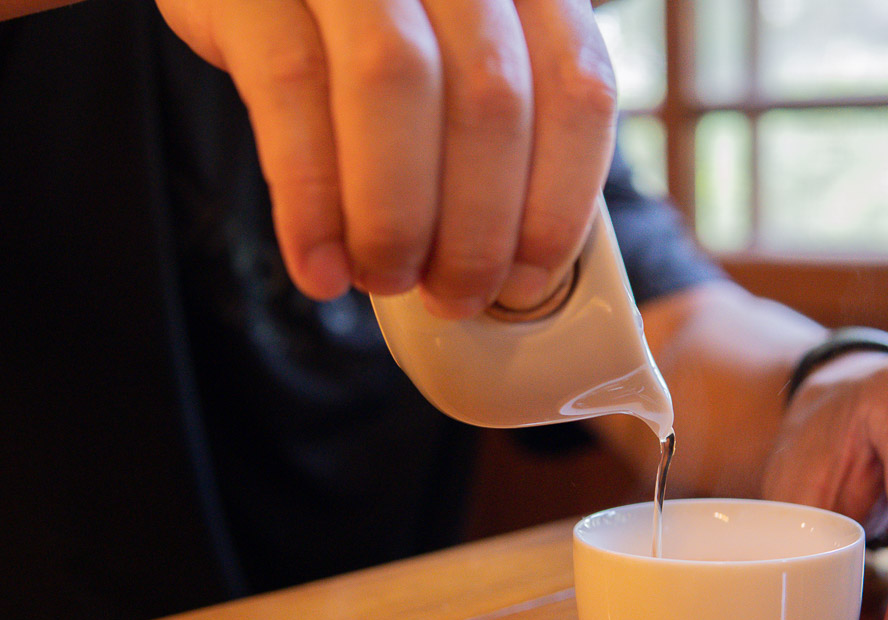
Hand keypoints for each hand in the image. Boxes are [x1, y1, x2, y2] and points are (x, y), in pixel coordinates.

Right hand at [156, 0, 615, 316]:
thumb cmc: (369, 34)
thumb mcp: (458, 58)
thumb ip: (497, 134)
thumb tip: (517, 269)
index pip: (575, 87)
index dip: (558, 200)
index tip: (528, 278)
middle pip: (490, 97)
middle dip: (476, 228)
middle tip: (450, 295)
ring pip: (395, 82)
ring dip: (396, 215)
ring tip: (386, 278)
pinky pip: (290, 88)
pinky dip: (310, 199)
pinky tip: (320, 267)